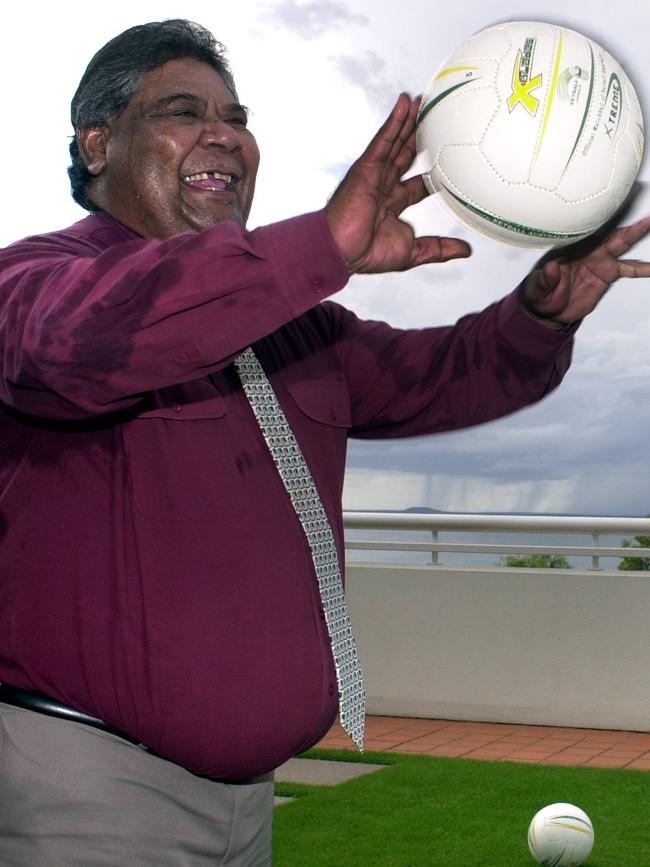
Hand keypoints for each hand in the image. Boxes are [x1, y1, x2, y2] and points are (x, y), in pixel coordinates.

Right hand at [325, 94, 470, 274]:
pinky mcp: (366, 166)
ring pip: (397, 141)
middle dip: (421, 137)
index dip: (434, 170)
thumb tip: (465, 250)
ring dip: (410, 120)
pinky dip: (394, 121)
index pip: (419, 182)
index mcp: (394, 203)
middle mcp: (385, 185)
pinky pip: (383, 139)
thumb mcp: (413, 252)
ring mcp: (375, 174)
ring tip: (424, 101)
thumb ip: (439, 248)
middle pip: (407, 154)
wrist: (342, 250)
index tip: (451, 159)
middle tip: (438, 118)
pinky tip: (405, 103)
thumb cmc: (368, 253)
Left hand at [519, 215, 649, 325]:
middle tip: (647, 215)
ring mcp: (601, 260)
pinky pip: (629, 268)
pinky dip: (643, 268)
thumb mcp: (537, 288)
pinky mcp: (608, 274)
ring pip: (623, 244)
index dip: (600, 213)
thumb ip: (545, 278)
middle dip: (627, 221)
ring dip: (639, 234)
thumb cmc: (539, 293)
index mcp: (571, 247)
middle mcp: (589, 249)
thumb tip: (551, 269)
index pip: (587, 226)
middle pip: (611, 231)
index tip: (612, 201)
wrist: (547, 311)